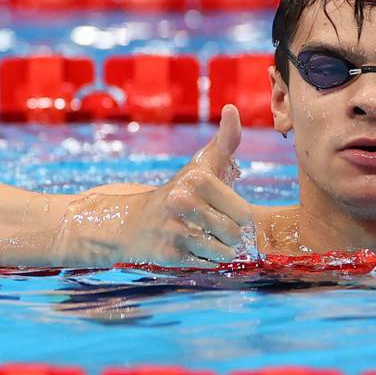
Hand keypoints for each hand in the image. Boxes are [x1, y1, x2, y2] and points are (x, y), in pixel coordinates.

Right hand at [51, 105, 253, 267]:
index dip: (239, 216)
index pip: (244, 213)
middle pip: (235, 234)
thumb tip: (232, 109)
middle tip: (215, 227)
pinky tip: (192, 248)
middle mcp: (184, 202)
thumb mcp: (201, 163)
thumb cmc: (179, 190)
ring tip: (206, 238)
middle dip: (230, 235)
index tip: (224, 210)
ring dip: (220, 250)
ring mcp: (176, 230)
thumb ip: (225, 139)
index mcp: (198, 179)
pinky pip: (207, 265)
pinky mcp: (169, 255)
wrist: (132, 221)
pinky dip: (205, 261)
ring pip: (223, 253)